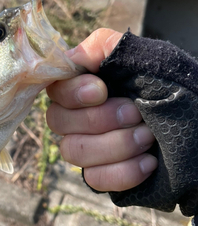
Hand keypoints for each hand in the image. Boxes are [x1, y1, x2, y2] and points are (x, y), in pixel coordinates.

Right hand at [46, 29, 157, 191]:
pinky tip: (148, 162)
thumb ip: (104, 47)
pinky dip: (123, 171)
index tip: (101, 90)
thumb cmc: (172, 86)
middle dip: (99, 119)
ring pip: (73, 151)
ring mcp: (88, 146)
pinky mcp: (102, 173)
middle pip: (58, 121)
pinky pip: (94, 178)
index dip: (72, 93)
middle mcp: (79, 115)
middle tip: (136, 113)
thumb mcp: (142, 56)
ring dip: (115, 144)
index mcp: (85, 85)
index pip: (54, 89)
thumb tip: (72, 57)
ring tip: (148, 137)